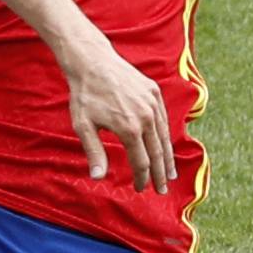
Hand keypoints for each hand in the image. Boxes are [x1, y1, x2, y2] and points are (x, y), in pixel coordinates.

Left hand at [61, 36, 173, 189]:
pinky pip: (163, 119)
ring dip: (168, 157)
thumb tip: (97, 178)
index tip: (141, 189)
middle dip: (160, 174)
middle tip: (162, 190)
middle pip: (158, 153)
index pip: (141, 162)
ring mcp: (152, 103)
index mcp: (129, 128)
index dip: (142, 178)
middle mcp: (146, 116)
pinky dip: (165, 136)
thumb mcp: (83, 126)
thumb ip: (94, 152)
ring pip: (164, 137)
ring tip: (169, 174)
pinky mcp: (154, 92)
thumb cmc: (84, 95)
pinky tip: (165, 146)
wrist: (92, 61)